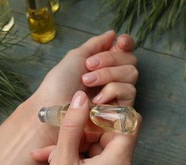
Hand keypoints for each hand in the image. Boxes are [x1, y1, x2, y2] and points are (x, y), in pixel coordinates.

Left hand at [20, 31, 137, 145]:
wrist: (54, 107)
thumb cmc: (60, 84)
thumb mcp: (76, 57)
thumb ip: (96, 45)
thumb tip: (112, 34)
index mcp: (103, 64)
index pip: (124, 51)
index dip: (126, 44)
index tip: (120, 42)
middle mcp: (113, 78)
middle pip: (130, 60)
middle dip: (110, 59)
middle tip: (89, 66)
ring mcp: (117, 94)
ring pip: (131, 74)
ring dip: (108, 74)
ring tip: (87, 82)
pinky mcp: (120, 110)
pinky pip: (129, 92)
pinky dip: (112, 90)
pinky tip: (97, 99)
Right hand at [29, 91, 141, 164]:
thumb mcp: (62, 160)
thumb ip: (73, 125)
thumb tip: (81, 98)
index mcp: (119, 162)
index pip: (129, 122)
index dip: (109, 111)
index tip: (86, 110)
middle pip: (112, 134)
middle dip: (84, 129)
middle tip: (62, 128)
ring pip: (99, 148)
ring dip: (75, 145)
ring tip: (49, 151)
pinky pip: (95, 163)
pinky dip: (77, 158)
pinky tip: (51, 160)